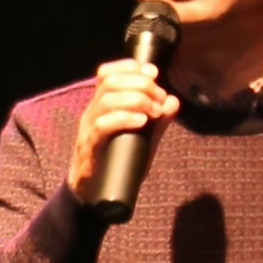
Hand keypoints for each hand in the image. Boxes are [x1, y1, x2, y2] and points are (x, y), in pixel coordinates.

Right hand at [65, 57, 176, 205]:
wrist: (93, 195)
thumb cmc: (117, 163)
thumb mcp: (143, 138)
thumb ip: (157, 121)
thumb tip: (173, 101)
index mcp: (101, 106)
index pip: (107, 73)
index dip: (130, 66)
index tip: (153, 72)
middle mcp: (92, 112)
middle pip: (111, 82)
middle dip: (140, 83)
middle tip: (159, 97)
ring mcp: (89, 128)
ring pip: (107, 99)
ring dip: (136, 100)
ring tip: (154, 111)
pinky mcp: (90, 146)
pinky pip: (103, 125)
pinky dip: (125, 118)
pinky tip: (141, 121)